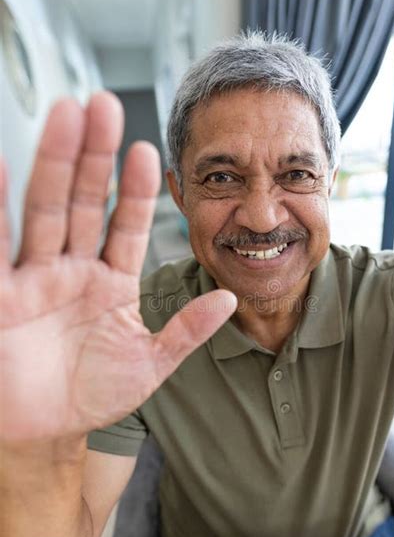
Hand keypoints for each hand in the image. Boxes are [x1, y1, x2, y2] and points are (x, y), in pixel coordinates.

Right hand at [0, 92, 235, 442]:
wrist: (44, 431)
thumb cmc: (91, 397)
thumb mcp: (148, 366)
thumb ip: (185, 333)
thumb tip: (228, 298)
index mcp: (110, 284)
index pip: (125, 226)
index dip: (135, 190)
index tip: (149, 151)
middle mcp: (71, 271)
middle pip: (82, 203)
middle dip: (93, 156)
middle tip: (103, 105)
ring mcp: (33, 278)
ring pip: (44, 211)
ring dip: (54, 163)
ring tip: (66, 114)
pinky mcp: (0, 295)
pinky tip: (2, 166)